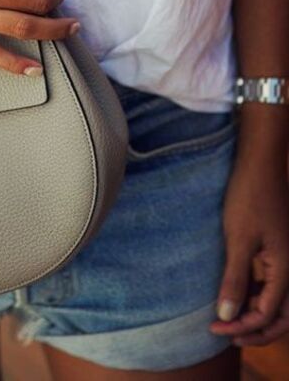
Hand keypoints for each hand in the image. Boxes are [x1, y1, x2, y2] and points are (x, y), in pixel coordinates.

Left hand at [210, 146, 288, 346]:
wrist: (259, 163)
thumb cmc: (249, 196)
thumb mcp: (238, 239)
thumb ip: (234, 279)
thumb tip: (227, 316)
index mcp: (287, 269)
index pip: (268, 314)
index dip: (242, 326)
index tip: (215, 328)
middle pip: (281, 315)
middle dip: (256, 329)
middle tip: (227, 335)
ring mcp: (285, 257)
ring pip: (276, 299)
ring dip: (254, 312)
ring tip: (227, 317)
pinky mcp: (276, 247)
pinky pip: (270, 280)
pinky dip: (254, 293)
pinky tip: (233, 291)